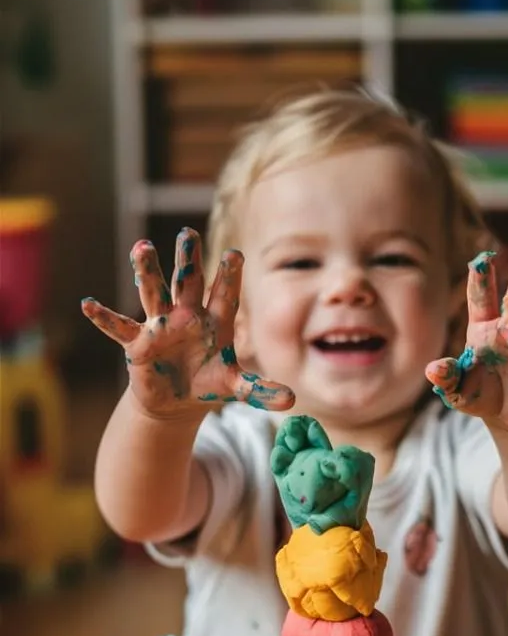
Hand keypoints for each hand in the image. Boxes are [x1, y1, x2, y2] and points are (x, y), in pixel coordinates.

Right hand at [82, 227, 294, 419]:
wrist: (176, 400)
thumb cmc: (207, 383)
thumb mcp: (234, 387)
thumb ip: (260, 390)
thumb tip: (291, 402)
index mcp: (215, 321)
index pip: (225, 295)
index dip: (229, 276)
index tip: (236, 254)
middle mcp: (188, 315)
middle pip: (189, 283)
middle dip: (189, 260)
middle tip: (188, 233)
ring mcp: (161, 326)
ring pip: (154, 293)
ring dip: (147, 272)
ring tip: (141, 248)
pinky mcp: (138, 343)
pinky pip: (119, 327)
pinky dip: (103, 317)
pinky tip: (88, 304)